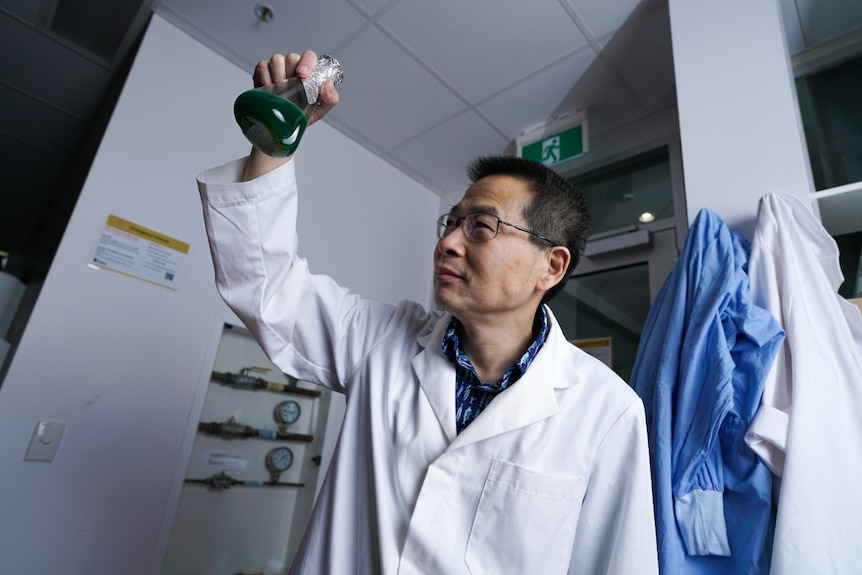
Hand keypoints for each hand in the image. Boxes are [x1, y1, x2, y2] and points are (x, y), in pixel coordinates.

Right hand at [242, 50, 339, 180]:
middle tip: (290, 90)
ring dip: (278, 77)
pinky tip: (269, 89)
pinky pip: (263, 66)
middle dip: (290, 74)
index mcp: (310, 72)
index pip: (309, 56)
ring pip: (277, 59)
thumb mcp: (320, 109)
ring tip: (280, 92)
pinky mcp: (264, 71)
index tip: (303, 75)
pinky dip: (265, 78)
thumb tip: (327, 84)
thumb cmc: (302, 114)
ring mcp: (278, 67)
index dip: (306, 63)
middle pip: (291, 57)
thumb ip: (330, 98)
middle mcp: (294, 66)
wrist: (282, 124)